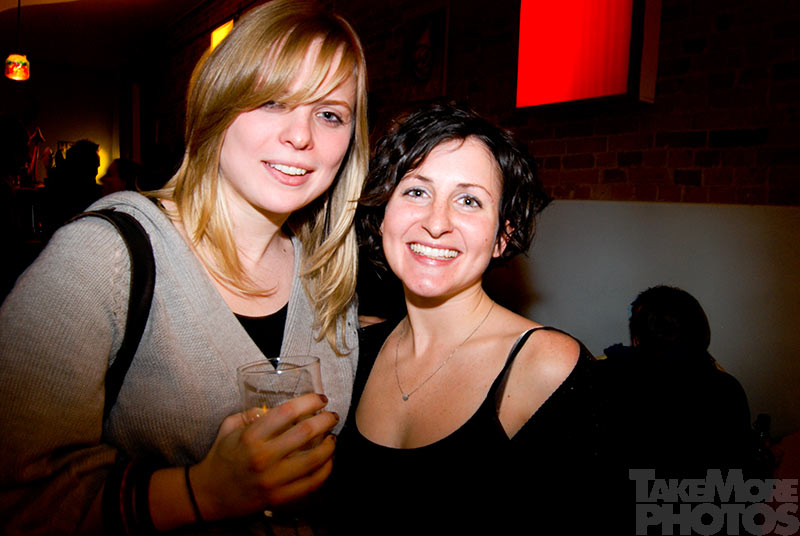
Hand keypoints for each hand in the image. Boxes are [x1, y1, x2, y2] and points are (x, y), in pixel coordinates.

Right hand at [190, 393, 337, 520]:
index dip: (309, 402)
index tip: (320, 399)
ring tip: (332, 437)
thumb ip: (252, 412)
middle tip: (332, 415)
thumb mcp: (230, 426)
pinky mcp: (279, 497)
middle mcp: (263, 457)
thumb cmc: (222, 456)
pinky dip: (326, 470)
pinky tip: (328, 460)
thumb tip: (278, 407)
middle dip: (326, 420)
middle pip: (305, 432)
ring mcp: (273, 479)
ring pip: (314, 459)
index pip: (287, 412)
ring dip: (329, 445)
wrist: (209, 494)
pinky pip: (311, 483)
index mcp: (250, 437)